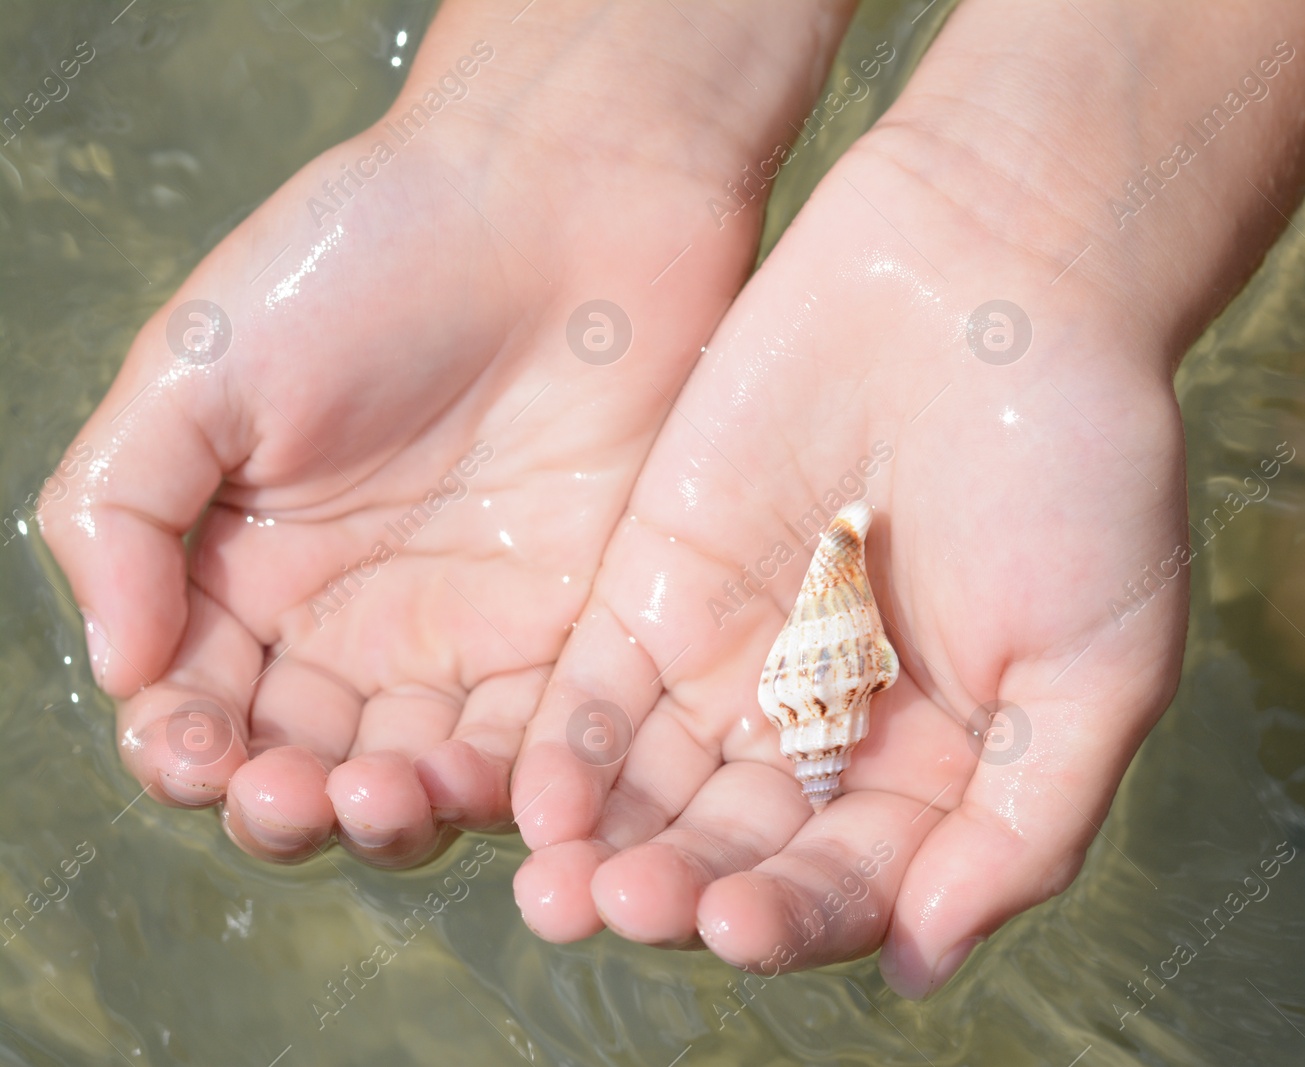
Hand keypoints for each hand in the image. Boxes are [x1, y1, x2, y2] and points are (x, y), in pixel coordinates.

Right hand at [38, 0, 852, 865]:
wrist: (560, 198)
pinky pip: (544, 744)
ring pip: (427, 777)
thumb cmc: (366, 257)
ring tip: (390, 789)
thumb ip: (122, 514)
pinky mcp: (583, 628)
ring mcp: (478, 633)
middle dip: (290, 804)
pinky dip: (517, 789)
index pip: (203, 707)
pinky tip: (496, 788)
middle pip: (313, 767)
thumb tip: (118, 671)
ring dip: (397, 814)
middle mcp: (362, 623)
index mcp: (253, 573)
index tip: (195, 746)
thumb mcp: (196, 367)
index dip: (187, 749)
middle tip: (296, 790)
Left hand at [510, 0, 1304, 993]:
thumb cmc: (1082, 468)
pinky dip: (571, 747)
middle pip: (737, 848)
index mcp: (933, 766)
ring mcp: (738, 655)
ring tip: (561, 889)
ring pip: (655, 788)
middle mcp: (827, 729)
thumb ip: (1022, 822)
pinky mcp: (659, 580)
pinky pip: (599, 689)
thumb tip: (918, 964)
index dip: (798, 918)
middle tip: (626, 912)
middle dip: (681, 891)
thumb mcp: (1101, 664)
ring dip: (607, 846)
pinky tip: (543, 794)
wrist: (996, 276)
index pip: (849, 881)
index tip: (742, 927)